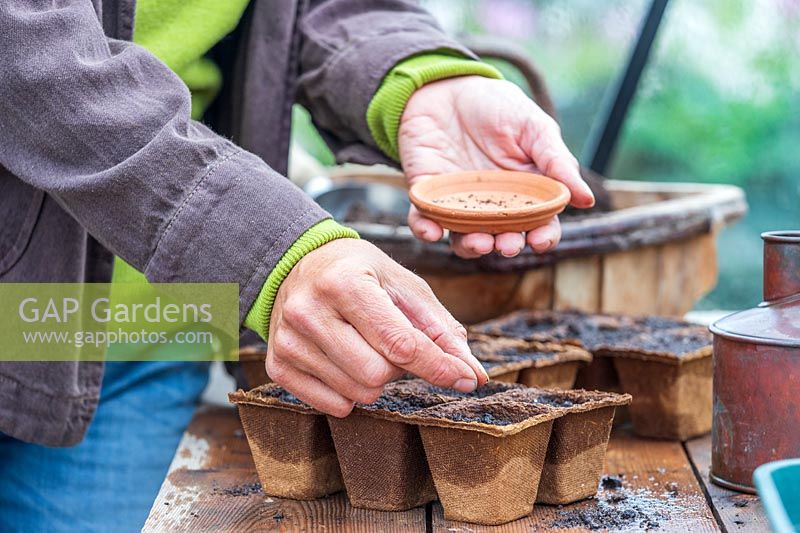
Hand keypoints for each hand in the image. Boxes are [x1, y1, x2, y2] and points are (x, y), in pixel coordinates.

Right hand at [266, 238, 488, 416]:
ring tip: (366, 348)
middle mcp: (309, 310)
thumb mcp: (405, 287)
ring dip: (376, 380)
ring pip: (357, 394)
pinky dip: (350, 393)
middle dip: (398, 367)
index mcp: (345, 282)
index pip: (400, 343)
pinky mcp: (277, 364)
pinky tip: (345, 362)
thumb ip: (442, 331)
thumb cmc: (361, 273)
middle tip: (390, 342)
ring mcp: (288, 340)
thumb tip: (473, 376)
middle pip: (377, 375)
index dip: (438, 367)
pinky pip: (332, 405)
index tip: (464, 380)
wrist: (300, 265)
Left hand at [399, 76, 594, 258]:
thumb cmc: (496, 106)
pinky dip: (425, 229)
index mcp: (524, 191)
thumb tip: (586, 200)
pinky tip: (430, 230)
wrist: (445, 87)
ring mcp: (458, 202)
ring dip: (469, 246)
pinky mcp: (426, 194)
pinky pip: (424, 220)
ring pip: (463, 237)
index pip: (539, 223)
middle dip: (506, 245)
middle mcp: (492, 204)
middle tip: (507, 244)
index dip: (543, 236)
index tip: (541, 241)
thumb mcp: (533, 126)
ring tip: (477, 242)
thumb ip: (557, 161)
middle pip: (502, 236)